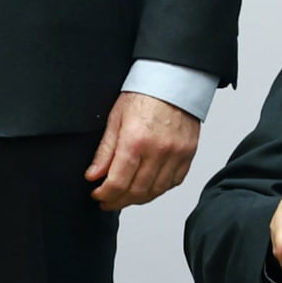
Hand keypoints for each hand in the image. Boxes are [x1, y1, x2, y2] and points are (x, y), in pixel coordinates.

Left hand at [84, 91, 202, 208]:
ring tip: (125, 197)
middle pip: (137, 191)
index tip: (97, 195)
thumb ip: (105, 152)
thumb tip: (93, 176)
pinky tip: (147, 187)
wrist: (173, 81)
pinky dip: (158, 189)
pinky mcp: (188, 155)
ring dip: (138, 198)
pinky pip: (173, 182)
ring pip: (156, 191)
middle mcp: (158, 151)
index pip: (118, 182)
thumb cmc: (144, 95)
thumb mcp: (115, 119)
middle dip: (118, 201)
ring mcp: (176, 154)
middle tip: (107, 201)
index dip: (105, 194)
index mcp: (135, 141)